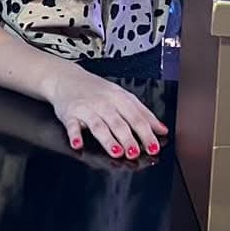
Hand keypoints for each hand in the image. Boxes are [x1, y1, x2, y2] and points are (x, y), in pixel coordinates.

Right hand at [44, 64, 167, 158]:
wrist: (67, 78)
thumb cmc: (97, 90)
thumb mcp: (122, 96)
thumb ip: (142, 113)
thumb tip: (162, 129)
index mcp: (120, 98)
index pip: (136, 117)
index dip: (146, 133)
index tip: (154, 147)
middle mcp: (104, 103)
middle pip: (118, 123)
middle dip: (128, 138)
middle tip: (135, 153)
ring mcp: (86, 108)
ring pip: (98, 125)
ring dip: (107, 139)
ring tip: (116, 152)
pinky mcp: (69, 114)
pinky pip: (72, 125)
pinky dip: (74, 134)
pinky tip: (78, 144)